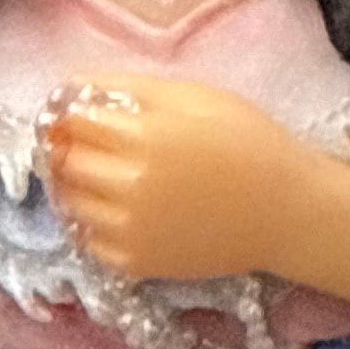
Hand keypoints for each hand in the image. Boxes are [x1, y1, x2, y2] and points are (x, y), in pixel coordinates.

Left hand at [42, 75, 324, 283]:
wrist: (285, 212)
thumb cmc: (248, 144)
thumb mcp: (195, 97)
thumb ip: (131, 89)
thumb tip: (75, 85)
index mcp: (141, 138)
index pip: (72, 120)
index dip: (70, 110)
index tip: (79, 109)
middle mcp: (126, 187)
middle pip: (64, 160)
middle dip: (68, 146)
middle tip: (91, 141)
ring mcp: (128, 230)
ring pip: (69, 201)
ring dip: (75, 183)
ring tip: (103, 174)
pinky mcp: (135, 263)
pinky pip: (88, 240)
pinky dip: (92, 222)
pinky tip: (117, 208)